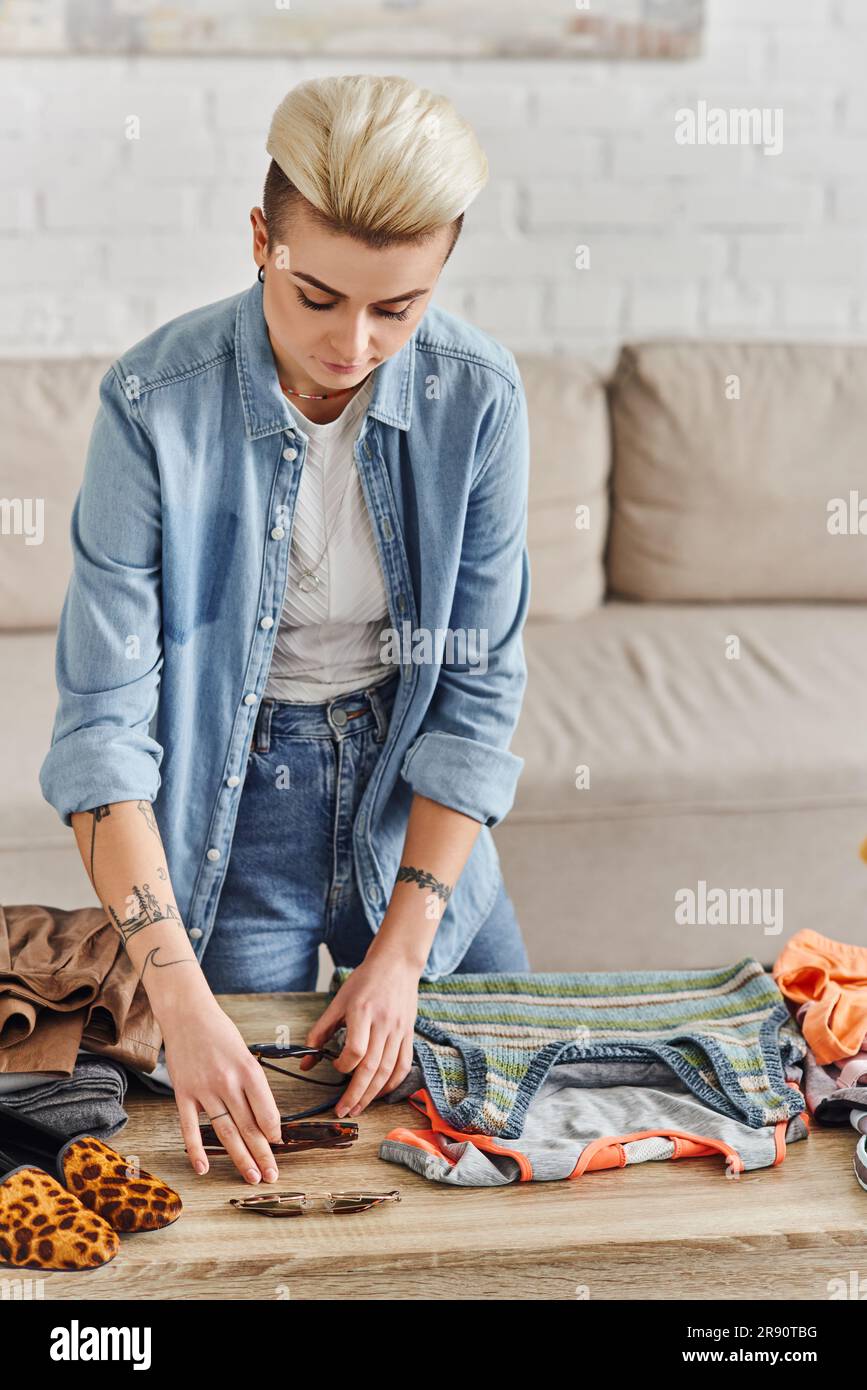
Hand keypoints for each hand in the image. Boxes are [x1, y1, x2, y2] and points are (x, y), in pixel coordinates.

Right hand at [160, 993, 282, 1182]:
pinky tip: (204, 1169)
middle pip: (249, 1126)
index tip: (279, 1144)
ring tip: (251, 1176)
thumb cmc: (219, 1031)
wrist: (186, 1013)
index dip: (274, 1132)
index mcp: (248, 1070)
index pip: (266, 1110)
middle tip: (272, 1175)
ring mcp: (204, 1089)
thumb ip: (252, 1083)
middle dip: (263, 1153)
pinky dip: (197, 1150)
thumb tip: (263, 1116)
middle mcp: (228, 1082)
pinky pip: (191, 1127)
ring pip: (226, 1131)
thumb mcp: (244, 1052)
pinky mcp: (183, 1093)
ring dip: (240, 1157)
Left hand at [302, 949, 418, 1116]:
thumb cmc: (364, 981)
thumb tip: (306, 1063)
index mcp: (363, 1012)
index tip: (334, 1066)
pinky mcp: (408, 1034)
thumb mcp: (338, 1001)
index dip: (342, 1065)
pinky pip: (403, 1065)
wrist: (396, 964)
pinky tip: (382, 1093)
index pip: (356, 1051)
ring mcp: (399, 1030)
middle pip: (371, 1068)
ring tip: (359, 1107)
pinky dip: (393, 1083)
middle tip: (343, 1111)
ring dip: (373, 1094)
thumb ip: (320, 1032)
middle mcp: (383, 1024)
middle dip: (356, 1094)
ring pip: (387, 1070)